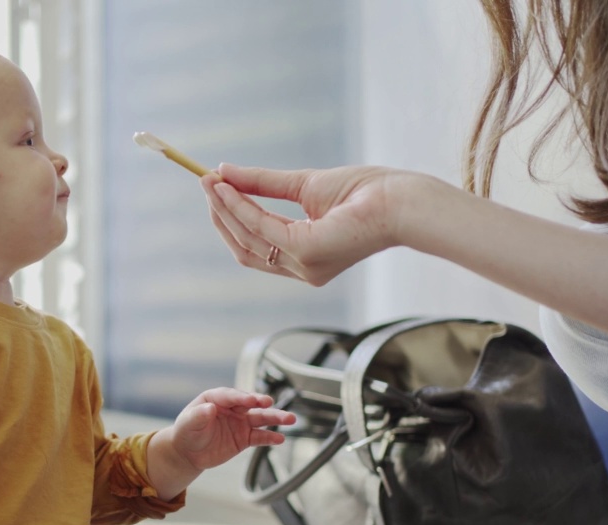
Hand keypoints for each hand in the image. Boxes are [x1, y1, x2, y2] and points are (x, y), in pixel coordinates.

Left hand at [169, 388, 296, 472]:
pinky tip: (280, 439)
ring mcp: (240, 422)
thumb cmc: (186, 432)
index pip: (231, 396)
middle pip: (250, 404)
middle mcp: (232, 408)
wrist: (189, 452)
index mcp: (216, 398)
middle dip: (262, 403)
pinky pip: (259, 437)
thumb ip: (198, 415)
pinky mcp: (245, 438)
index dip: (241, 397)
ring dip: (275, 418)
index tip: (252, 400)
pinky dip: (270, 438)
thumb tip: (209, 408)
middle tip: (269, 403)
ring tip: (290, 419)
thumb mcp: (188, 423)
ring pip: (260, 419)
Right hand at [201, 163, 421, 285]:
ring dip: (225, 210)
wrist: (401, 200)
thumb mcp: (305, 185)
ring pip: (248, 240)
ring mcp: (303, 266)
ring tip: (211, 181)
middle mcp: (303, 269)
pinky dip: (241, 207)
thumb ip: (264, 184)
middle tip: (206, 183)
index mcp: (306, 257)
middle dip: (222, 216)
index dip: (232, 219)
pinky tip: (228, 188)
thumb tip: (224, 172)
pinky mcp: (305, 252)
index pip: (258, 245)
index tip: (215, 189)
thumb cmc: (367, 192)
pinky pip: (261, 228)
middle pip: (246, 248)